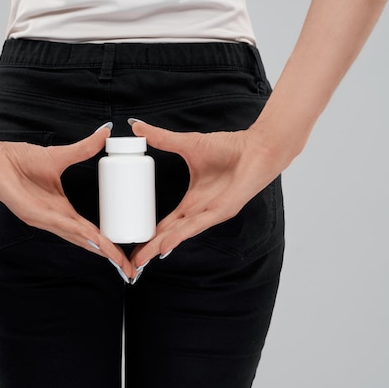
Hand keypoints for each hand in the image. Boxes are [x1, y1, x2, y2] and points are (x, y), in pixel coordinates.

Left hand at [0, 123, 134, 279]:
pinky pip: (54, 222)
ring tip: (114, 256)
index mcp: (61, 210)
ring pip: (73, 236)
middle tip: (129, 268)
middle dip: (108, 255)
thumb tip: (105, 134)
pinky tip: (89, 237)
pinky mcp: (28, 211)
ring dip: (95, 246)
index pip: (90, 232)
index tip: (126, 255)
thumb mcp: (59, 155)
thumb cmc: (18, 160)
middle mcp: (53, 219)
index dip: (108, 244)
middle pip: (86, 241)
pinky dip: (72, 230)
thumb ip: (83, 149)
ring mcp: (40, 217)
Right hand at [128, 120, 289, 270]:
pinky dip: (180, 235)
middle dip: (150, 248)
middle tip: (131, 261)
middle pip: (170, 234)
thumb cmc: (230, 147)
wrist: (257, 146)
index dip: (150, 233)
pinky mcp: (222, 210)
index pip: (166, 223)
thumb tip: (137, 126)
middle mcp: (200, 211)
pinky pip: (197, 226)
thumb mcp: (187, 143)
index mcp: (192, 201)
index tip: (132, 242)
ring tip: (143, 258)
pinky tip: (166, 244)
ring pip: (180, 234)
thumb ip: (161, 138)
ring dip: (161, 246)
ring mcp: (211, 213)